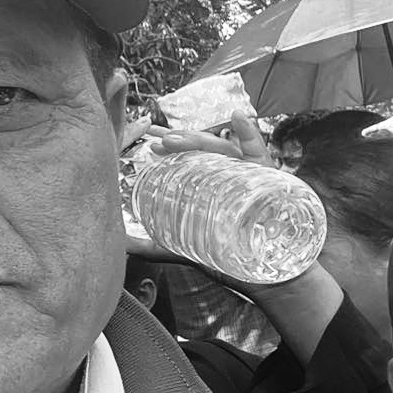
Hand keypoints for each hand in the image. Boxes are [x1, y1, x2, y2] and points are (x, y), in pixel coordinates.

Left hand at [124, 110, 277, 263]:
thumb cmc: (232, 256)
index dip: (171, 147)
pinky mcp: (272, 179)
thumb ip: (153, 245)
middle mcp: (232, 174)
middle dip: (180, 142)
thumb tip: (120, 244)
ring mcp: (252, 174)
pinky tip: (238, 118)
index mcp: (213, 183)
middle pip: (204, 150)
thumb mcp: (185, 248)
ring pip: (224, 150)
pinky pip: (260, 153)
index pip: (190, 158)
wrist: (271, 274)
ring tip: (176, 140)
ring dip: (200, 141)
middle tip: (157, 142)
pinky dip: (250, 134)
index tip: (150, 142)